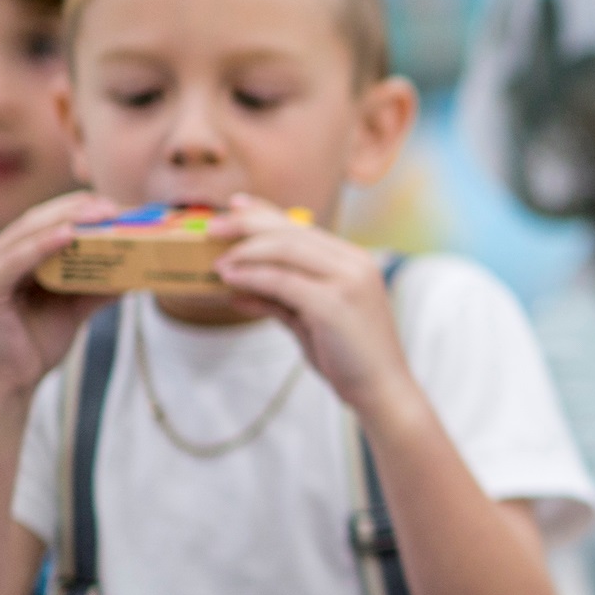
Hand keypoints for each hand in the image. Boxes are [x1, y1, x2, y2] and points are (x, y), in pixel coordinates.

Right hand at [0, 191, 122, 397]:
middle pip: (36, 221)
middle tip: (115, 205)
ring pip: (26, 234)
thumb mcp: (74, 308)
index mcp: (10, 259)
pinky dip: (43, 245)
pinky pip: (15, 259)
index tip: (119, 206)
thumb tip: (137, 270)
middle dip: (77, 209)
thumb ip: (98, 286)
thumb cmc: (36, 346)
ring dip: (66, 220)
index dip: (80, 210)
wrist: (9, 386)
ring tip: (101, 213)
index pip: (45, 222)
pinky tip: (70, 236)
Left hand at [205, 197, 416, 421]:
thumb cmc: (349, 358)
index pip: (303, 227)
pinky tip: (232, 280)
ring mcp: (348, 280)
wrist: (383, 390)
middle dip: (247, 224)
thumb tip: (237, 289)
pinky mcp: (335, 303)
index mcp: (354, 260)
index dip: (266, 211)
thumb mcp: (309, 323)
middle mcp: (355, 262)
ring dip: (246, 252)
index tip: (235, 204)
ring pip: (286, 249)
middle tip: (212, 227)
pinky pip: (283, 281)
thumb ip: (278, 301)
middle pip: (293, 230)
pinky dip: (253, 277)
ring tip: (217, 262)